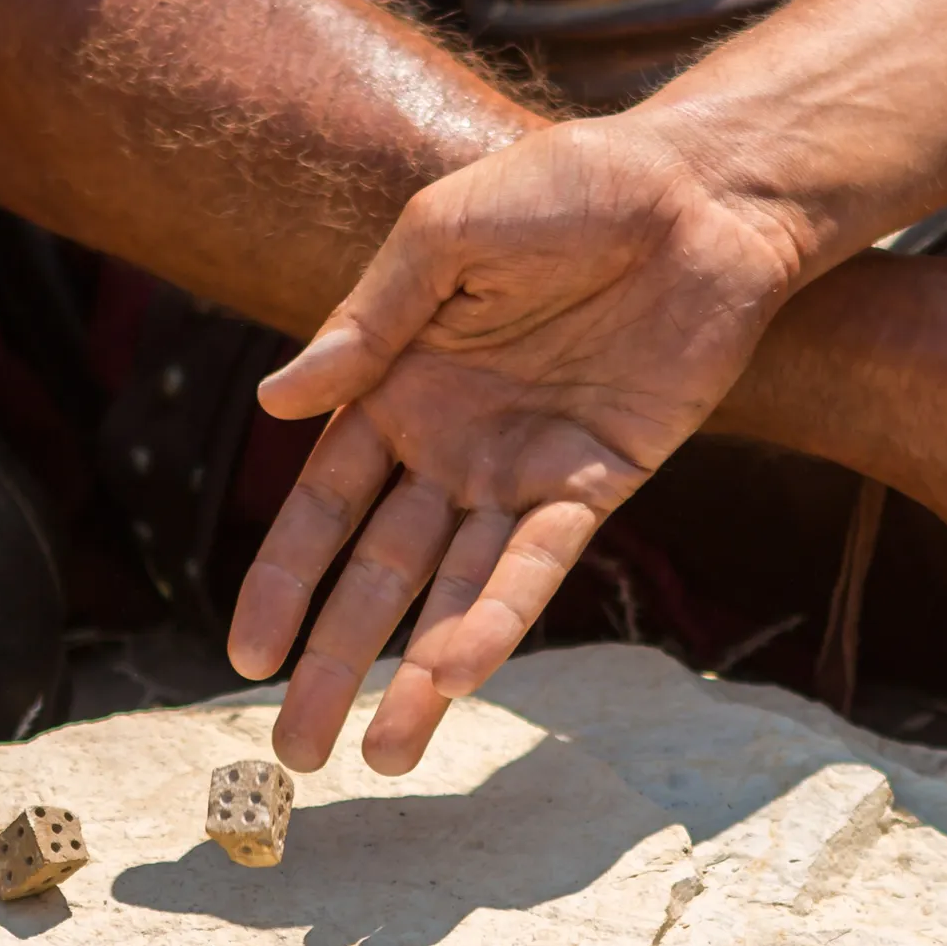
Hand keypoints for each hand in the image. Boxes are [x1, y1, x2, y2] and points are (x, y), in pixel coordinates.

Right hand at [226, 115, 816, 773]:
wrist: (700, 191)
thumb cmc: (568, 188)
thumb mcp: (443, 235)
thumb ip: (366, 322)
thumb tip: (275, 403)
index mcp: (399, 387)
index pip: (324, 505)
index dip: (284, 581)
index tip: (246, 656)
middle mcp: (454, 444)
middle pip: (378, 573)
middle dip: (335, 661)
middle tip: (295, 752)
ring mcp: (524, 469)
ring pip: (455, 593)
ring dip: (418, 675)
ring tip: (382, 757)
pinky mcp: (597, 479)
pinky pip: (538, 563)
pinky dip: (498, 617)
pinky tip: (458, 675)